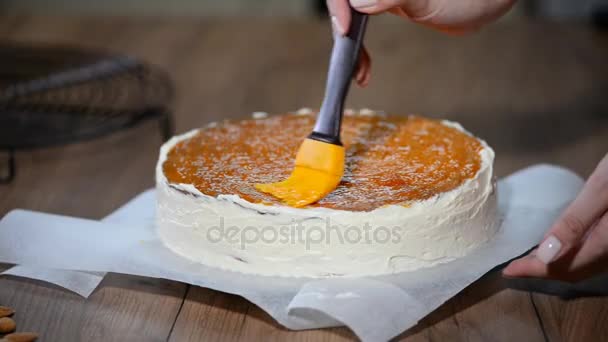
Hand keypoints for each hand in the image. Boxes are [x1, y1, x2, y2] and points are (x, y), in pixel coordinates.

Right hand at [327, 0, 514, 85]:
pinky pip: (359, 26)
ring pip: (348, 17)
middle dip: (342, 31)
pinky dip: (358, 50)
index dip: (338, 6)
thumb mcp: (429, 0)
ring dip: (347, 46)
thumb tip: (358, 2)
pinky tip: (364, 69)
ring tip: (358, 72)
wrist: (487, 3)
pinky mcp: (383, 6)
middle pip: (343, 4)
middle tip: (348, 59)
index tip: (345, 29)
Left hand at [503, 153, 607, 281]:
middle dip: (544, 271)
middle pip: (577, 271)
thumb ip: (574, 222)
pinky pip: (596, 255)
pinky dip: (574, 256)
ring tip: (531, 259)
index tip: (508, 271)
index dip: (534, 271)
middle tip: (515, 266)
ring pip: (587, 266)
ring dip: (558, 266)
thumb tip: (544, 254)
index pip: (565, 267)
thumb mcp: (602, 189)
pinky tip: (560, 245)